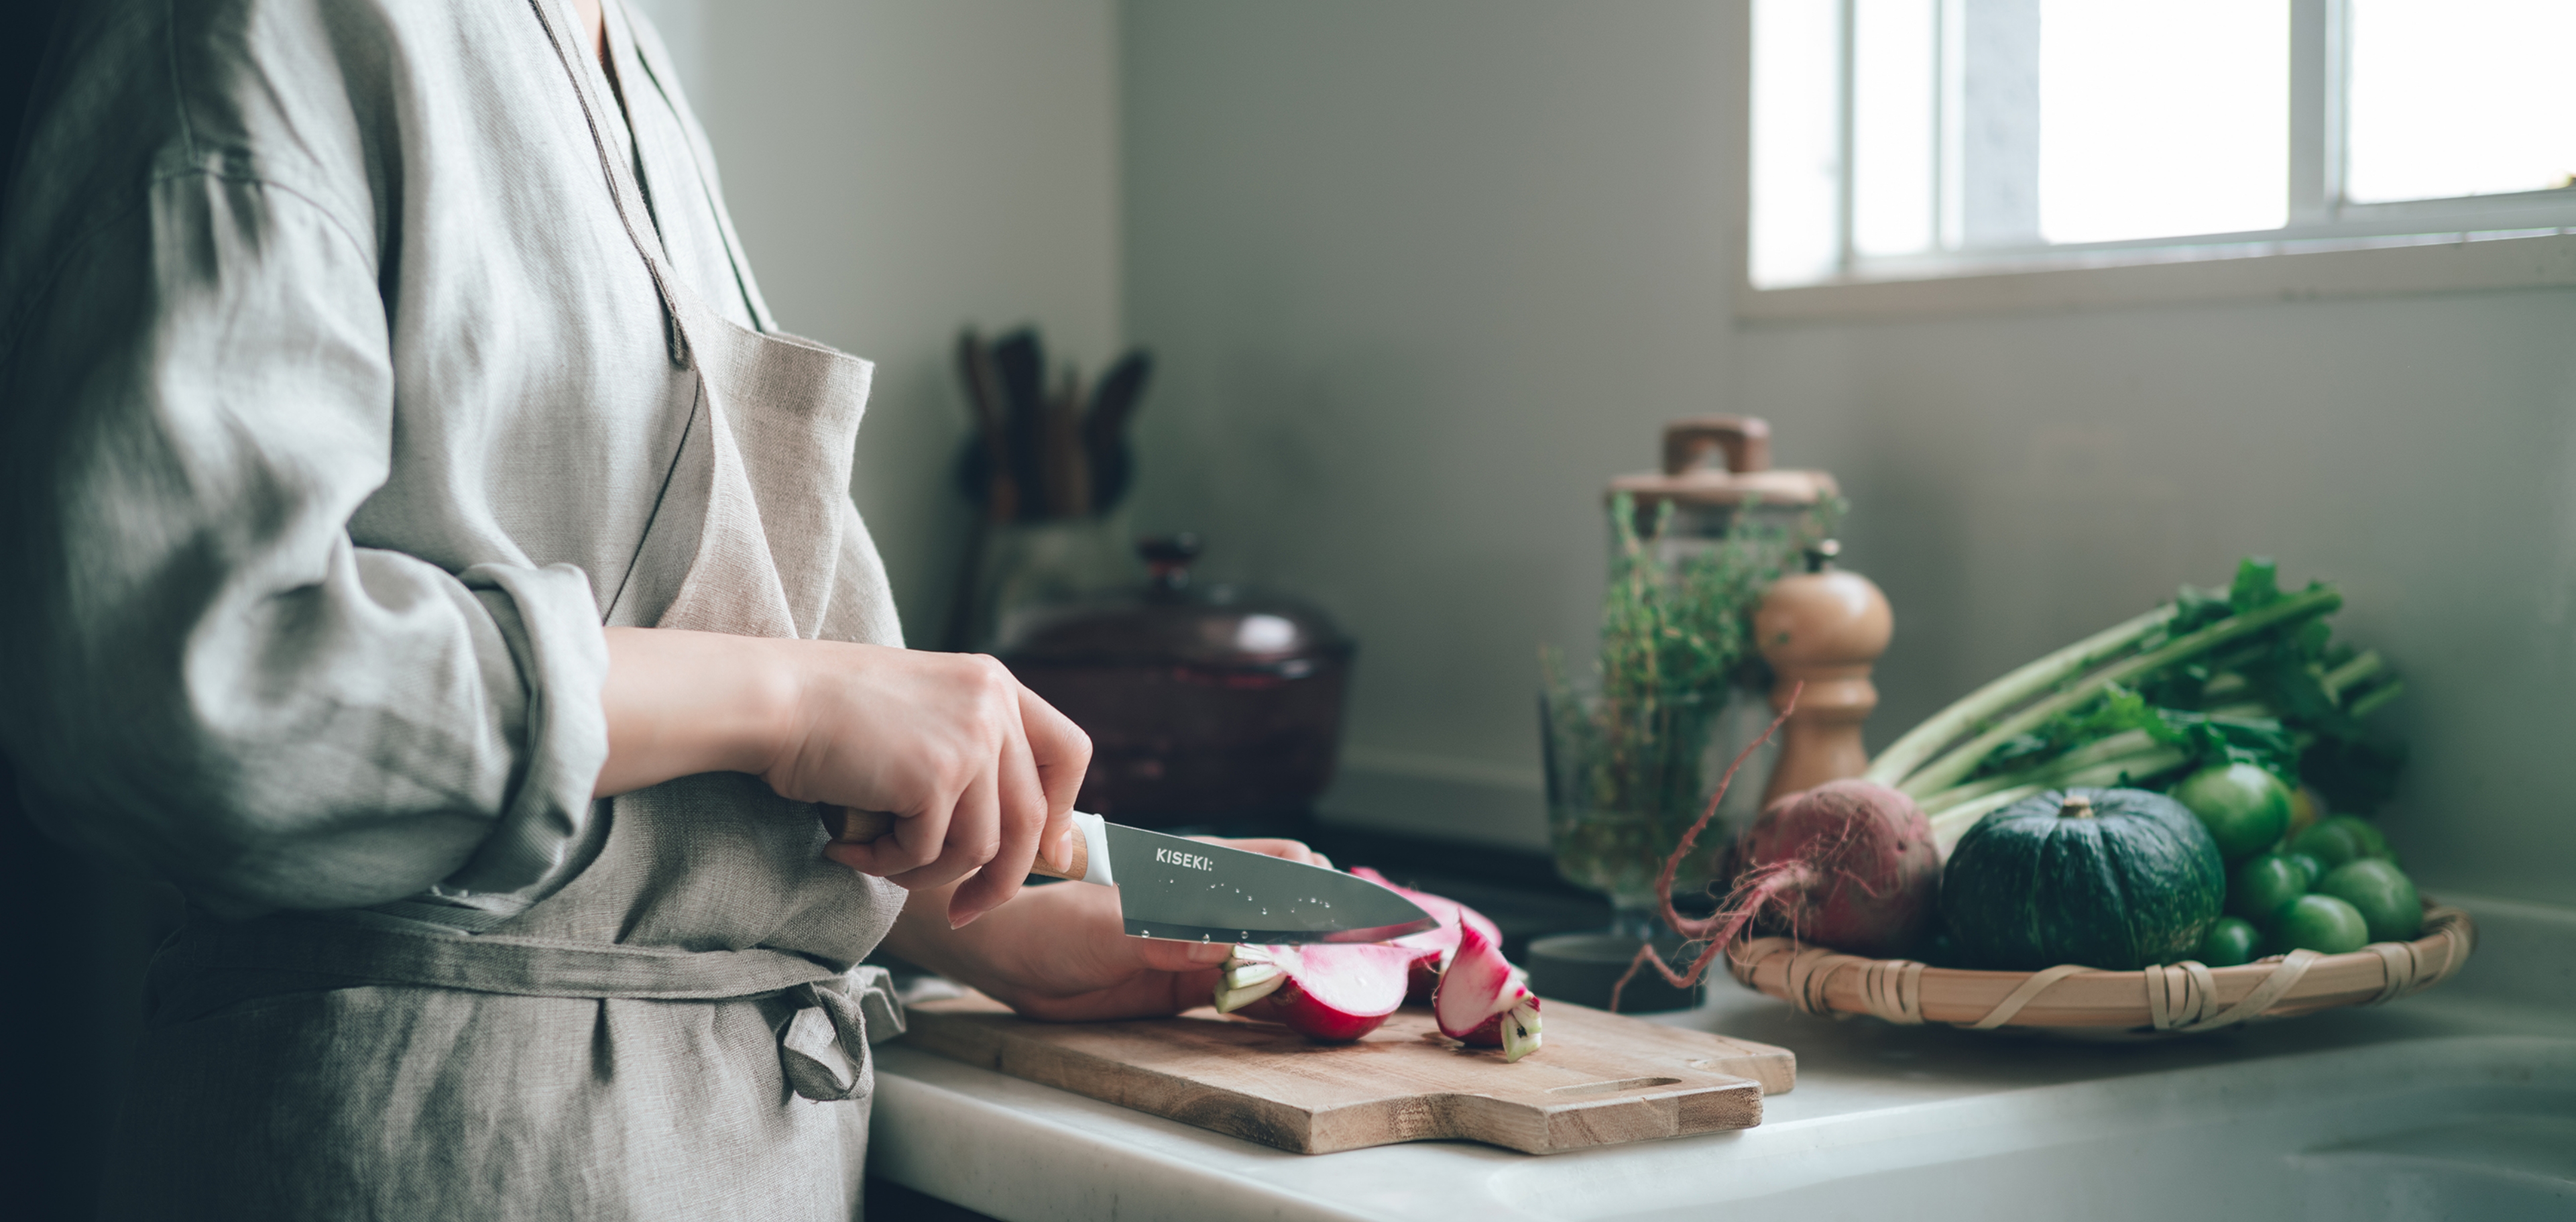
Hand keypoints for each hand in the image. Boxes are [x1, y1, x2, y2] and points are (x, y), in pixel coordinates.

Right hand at [595, 629, 1090, 927]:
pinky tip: (848, 847)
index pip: (1069, 752)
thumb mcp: (922, 716)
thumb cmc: (829, 715)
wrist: (771, 698)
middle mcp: (993, 705)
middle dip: (1001, 880)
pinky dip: (888, 865)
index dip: (1062, 812)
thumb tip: (1029, 841)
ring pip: (979, 848)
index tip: (1043, 855)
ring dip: (926, 874)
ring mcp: (970, 738)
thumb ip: (972, 756)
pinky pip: (930, 854)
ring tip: (875, 859)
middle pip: (1031, 818)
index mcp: (994, 683)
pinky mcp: (936, 775)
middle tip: (964, 913)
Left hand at [879, 837, 1333, 1021]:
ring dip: (1307, 968)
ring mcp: (1201, 945)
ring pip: (1273, 953)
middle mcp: (1210, 905)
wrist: (1003, 947)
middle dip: (1332, 931)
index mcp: (1200, 874)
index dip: (1329, 887)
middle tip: (1378, 959)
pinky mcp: (1185, 984)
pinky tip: (1301, 1008)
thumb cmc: (1051, 917)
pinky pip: (1242, 991)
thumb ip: (1171, 934)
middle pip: (1291, 911)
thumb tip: (1233, 944)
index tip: (1371, 917)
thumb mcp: (1112, 927)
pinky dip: (1273, 998)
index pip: (1286, 866)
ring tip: (1352, 989)